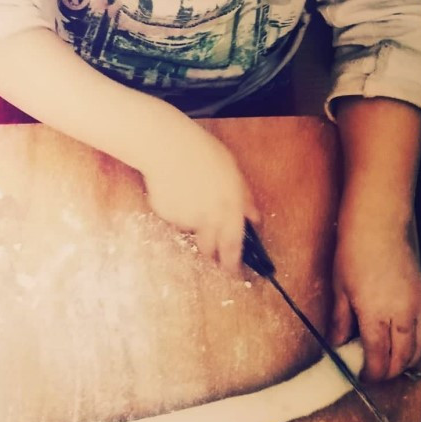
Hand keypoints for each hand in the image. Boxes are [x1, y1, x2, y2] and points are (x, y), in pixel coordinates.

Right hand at [140, 119, 258, 271]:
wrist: (167, 147)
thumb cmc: (204, 153)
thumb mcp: (233, 172)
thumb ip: (245, 199)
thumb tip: (255, 218)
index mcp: (229, 209)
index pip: (232, 246)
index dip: (232, 263)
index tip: (233, 274)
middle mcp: (207, 219)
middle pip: (208, 248)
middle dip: (210, 252)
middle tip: (209, 244)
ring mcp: (185, 219)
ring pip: (189, 232)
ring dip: (192, 226)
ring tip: (190, 200)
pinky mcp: (165, 215)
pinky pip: (173, 219)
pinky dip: (176, 211)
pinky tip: (174, 191)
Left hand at [330, 226, 420, 380]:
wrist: (379, 227)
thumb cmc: (354, 254)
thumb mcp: (339, 290)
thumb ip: (340, 321)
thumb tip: (336, 343)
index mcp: (375, 314)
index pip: (377, 356)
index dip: (371, 372)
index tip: (363, 377)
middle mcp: (401, 314)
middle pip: (401, 357)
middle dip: (388, 372)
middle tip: (375, 376)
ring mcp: (417, 307)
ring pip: (419, 348)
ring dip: (406, 362)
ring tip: (391, 367)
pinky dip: (419, 346)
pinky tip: (407, 347)